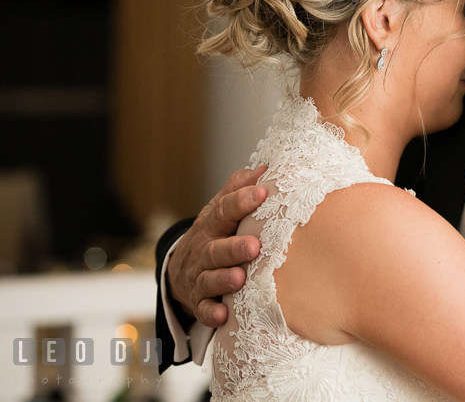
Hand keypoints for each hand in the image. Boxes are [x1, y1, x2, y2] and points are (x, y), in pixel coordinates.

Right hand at [167, 166, 267, 326]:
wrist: (181, 268)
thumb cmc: (214, 233)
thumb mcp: (220, 209)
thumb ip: (238, 188)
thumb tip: (265, 168)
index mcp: (212, 225)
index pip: (224, 211)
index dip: (241, 201)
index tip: (262, 193)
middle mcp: (204, 250)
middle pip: (216, 249)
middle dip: (234, 248)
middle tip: (254, 245)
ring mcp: (200, 277)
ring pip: (210, 279)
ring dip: (224, 279)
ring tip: (240, 278)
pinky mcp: (199, 302)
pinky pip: (203, 309)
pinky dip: (211, 313)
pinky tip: (223, 314)